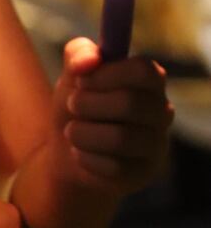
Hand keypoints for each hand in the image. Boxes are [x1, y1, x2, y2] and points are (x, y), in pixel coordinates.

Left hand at [54, 38, 173, 192]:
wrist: (67, 150)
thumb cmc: (78, 104)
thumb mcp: (72, 74)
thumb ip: (79, 54)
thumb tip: (90, 61)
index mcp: (150, 81)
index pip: (143, 71)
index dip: (107, 74)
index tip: (80, 80)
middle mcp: (161, 112)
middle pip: (130, 103)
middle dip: (87, 103)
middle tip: (71, 105)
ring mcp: (156, 145)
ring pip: (121, 138)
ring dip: (82, 132)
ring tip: (71, 131)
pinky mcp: (143, 173)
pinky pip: (114, 167)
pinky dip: (85, 157)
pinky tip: (80, 153)